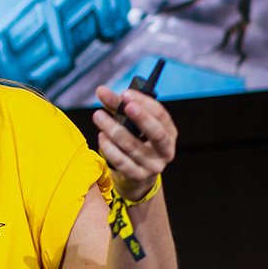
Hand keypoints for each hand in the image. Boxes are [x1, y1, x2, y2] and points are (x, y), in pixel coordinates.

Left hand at [92, 84, 176, 200]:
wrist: (134, 178)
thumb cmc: (134, 143)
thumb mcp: (129, 124)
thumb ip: (117, 106)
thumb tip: (101, 90)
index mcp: (169, 132)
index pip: (161, 114)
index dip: (144, 102)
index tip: (125, 93)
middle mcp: (165, 150)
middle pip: (156, 132)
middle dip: (140, 117)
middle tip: (123, 104)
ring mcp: (153, 166)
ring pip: (133, 146)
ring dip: (114, 129)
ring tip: (99, 117)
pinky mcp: (138, 177)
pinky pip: (122, 162)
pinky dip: (109, 148)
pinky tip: (101, 136)